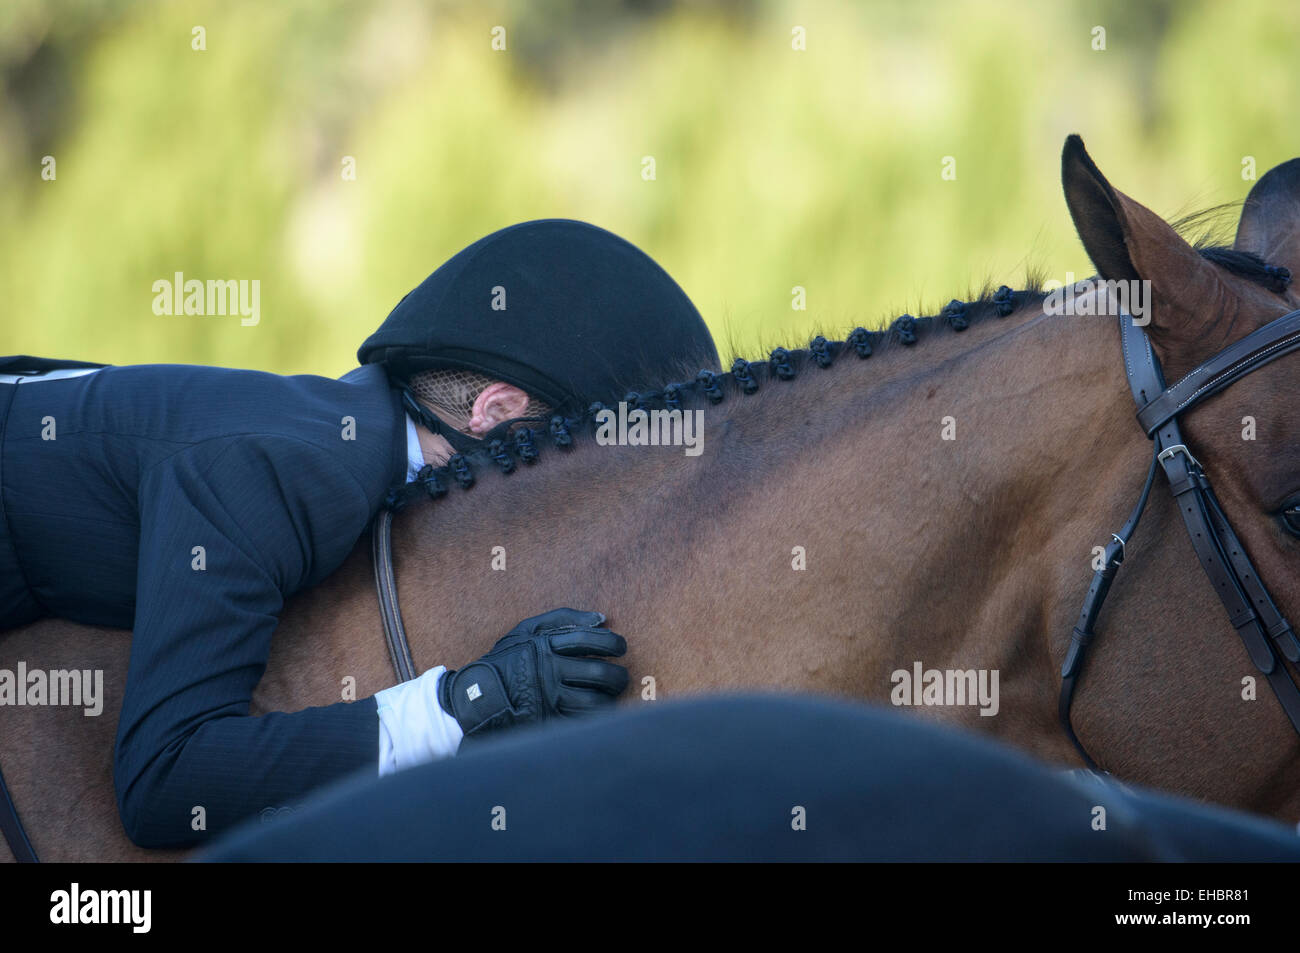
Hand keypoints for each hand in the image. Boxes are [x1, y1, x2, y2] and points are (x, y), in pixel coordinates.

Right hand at [438, 608, 628, 739]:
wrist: (477, 696)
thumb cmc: (507, 660)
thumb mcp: (527, 629)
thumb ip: (563, 618)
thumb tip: (601, 618)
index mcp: (545, 646)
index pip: (589, 639)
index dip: (612, 642)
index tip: (620, 647)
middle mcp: (548, 672)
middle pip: (599, 673)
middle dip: (618, 676)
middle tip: (620, 677)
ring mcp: (548, 699)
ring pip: (594, 702)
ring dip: (610, 699)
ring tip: (611, 696)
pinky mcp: (546, 722)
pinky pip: (581, 723)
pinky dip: (596, 719)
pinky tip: (599, 713)